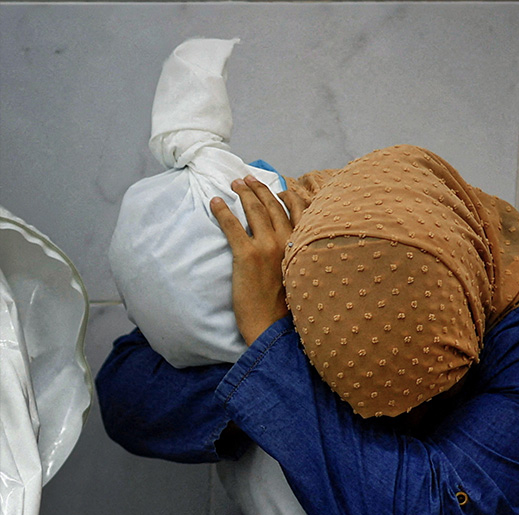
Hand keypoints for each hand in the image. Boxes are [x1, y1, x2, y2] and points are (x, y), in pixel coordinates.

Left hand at [211, 176, 296, 344]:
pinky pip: (231, 225)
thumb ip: (298, 258)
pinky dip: (222, 210)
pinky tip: (215, 202)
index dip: (287, 196)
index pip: (300, 211)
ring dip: (242, 193)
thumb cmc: (287, 310)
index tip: (278, 188)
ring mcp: (267, 247)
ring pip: (253, 210)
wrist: (272, 328)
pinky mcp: (246, 255)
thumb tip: (289, 248)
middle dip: (258, 188)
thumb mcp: (301, 279)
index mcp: (302, 247)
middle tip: (246, 180)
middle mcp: (288, 242)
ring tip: (233, 185)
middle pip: (272, 205)